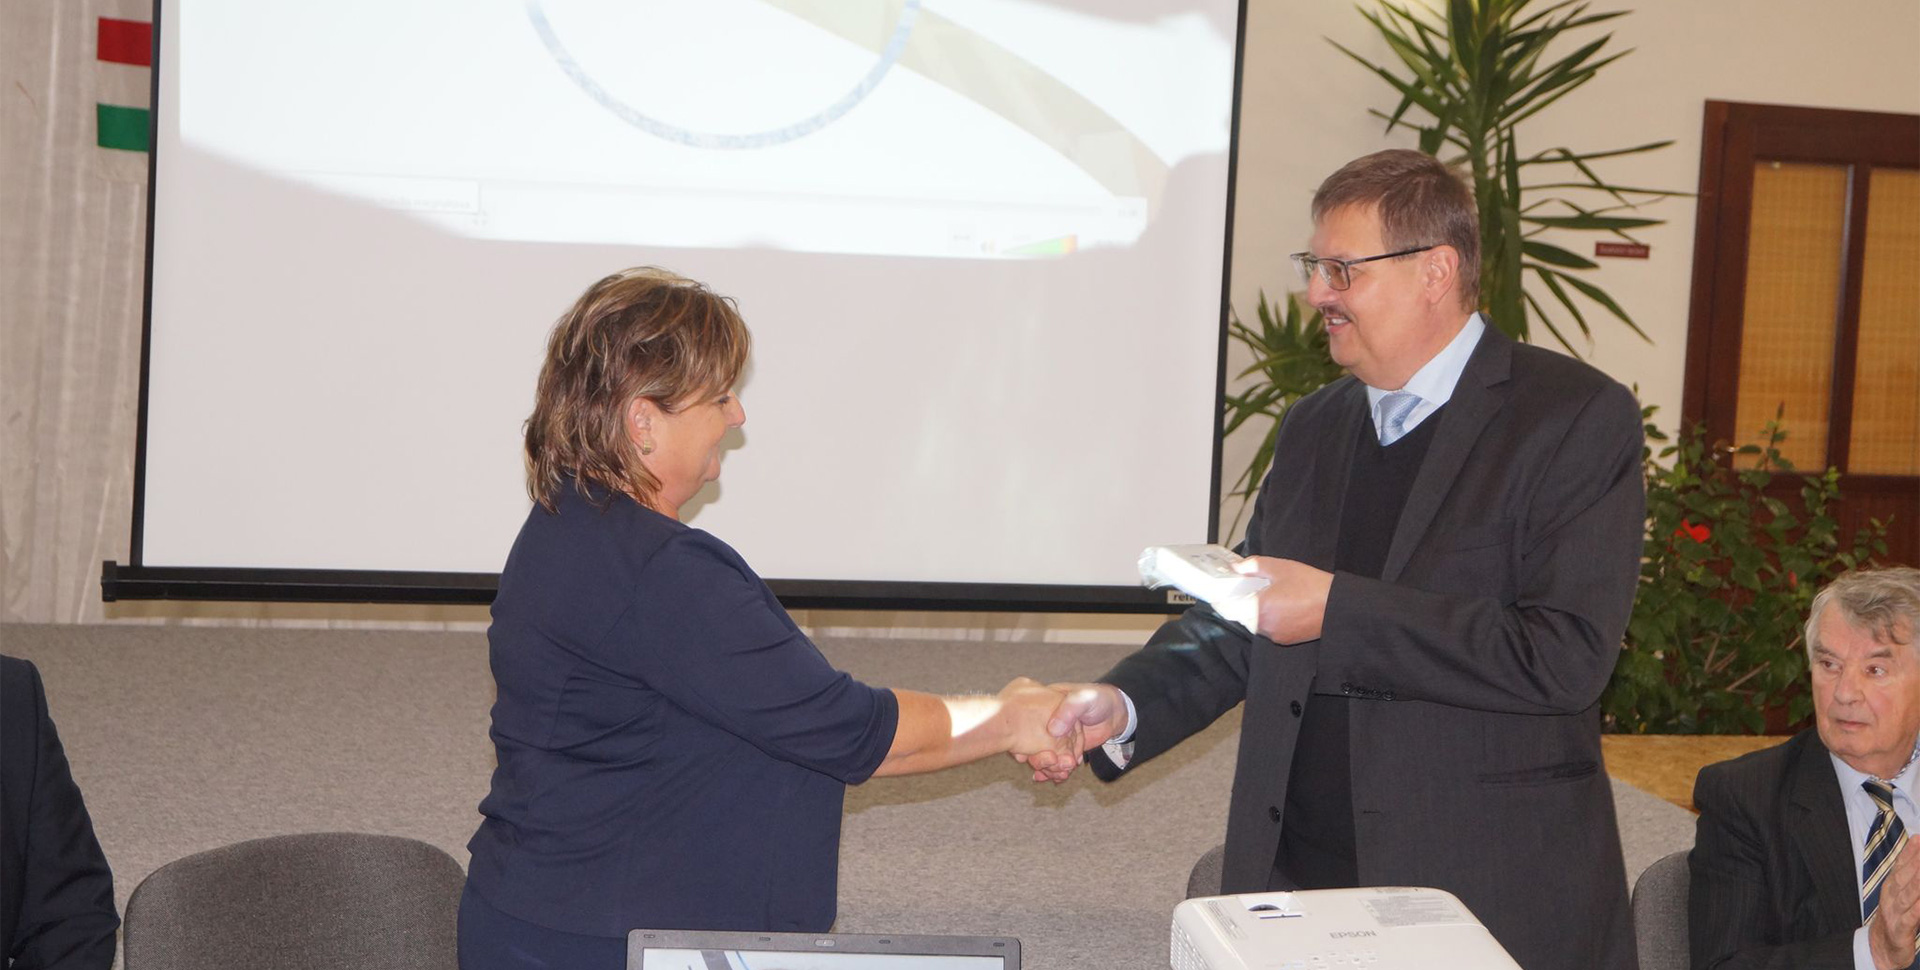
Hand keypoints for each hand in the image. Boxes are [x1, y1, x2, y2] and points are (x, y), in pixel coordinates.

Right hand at [1005, 682, 1129, 782]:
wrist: (1116, 713)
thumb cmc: (1098, 699)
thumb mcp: (1083, 699)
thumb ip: (1068, 711)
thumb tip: (1052, 730)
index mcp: (1044, 706)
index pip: (1026, 724)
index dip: (1022, 739)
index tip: (1022, 754)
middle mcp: (1046, 723)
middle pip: (1033, 743)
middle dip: (1039, 758)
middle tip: (1050, 765)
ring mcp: (1056, 737)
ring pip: (1045, 755)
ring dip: (1048, 767)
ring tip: (1058, 775)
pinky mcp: (1065, 749)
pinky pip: (1056, 761)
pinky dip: (1054, 771)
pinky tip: (1054, 779)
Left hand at [1233, 556, 1332, 643]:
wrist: (1338, 606)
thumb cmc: (1311, 585)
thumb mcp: (1280, 567)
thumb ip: (1253, 566)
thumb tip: (1236, 567)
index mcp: (1259, 609)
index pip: (1229, 606)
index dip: (1226, 595)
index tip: (1227, 587)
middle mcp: (1264, 626)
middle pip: (1242, 614)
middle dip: (1245, 601)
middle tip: (1256, 586)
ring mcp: (1275, 635)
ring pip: (1256, 622)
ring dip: (1258, 610)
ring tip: (1274, 595)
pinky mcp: (1286, 640)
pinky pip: (1270, 628)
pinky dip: (1271, 618)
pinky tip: (1283, 606)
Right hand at [1870, 835, 1919, 968]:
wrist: (1882, 948)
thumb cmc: (1896, 919)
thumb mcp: (1901, 897)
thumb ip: (1910, 880)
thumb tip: (1917, 863)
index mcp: (1891, 887)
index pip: (1900, 866)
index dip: (1909, 852)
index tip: (1918, 838)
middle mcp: (1891, 897)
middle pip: (1904, 876)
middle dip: (1915, 861)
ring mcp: (1895, 913)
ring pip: (1908, 895)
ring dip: (1917, 881)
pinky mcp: (1901, 929)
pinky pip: (1912, 917)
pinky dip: (1917, 909)